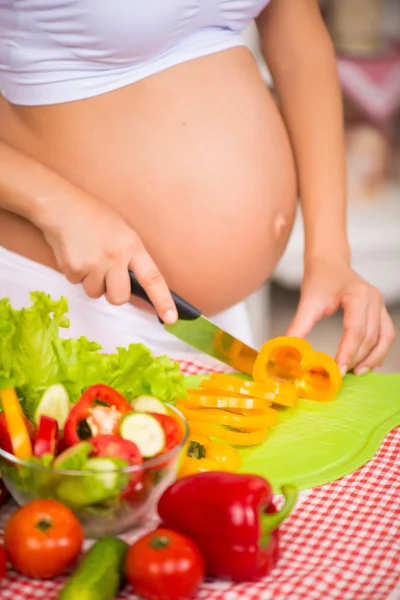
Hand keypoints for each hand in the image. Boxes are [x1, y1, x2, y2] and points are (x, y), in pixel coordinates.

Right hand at [40, 188, 177, 323]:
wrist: (62, 206)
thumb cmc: (93, 218)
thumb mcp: (122, 232)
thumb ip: (130, 257)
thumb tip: (134, 284)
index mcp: (132, 246)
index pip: (152, 278)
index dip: (163, 300)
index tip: (170, 318)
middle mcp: (115, 257)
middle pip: (120, 298)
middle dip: (113, 294)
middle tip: (106, 275)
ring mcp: (94, 263)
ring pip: (95, 293)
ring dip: (91, 281)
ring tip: (88, 256)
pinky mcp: (73, 268)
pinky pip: (76, 283)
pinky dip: (76, 273)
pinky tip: (76, 253)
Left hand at [286, 257, 395, 374]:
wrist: (329, 261)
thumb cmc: (319, 277)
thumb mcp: (307, 302)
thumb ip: (298, 327)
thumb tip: (288, 350)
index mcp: (357, 295)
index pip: (355, 331)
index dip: (347, 353)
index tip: (337, 370)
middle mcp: (373, 299)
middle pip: (370, 337)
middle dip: (356, 359)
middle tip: (342, 374)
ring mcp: (380, 304)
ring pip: (383, 338)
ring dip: (372, 358)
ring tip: (356, 372)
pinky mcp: (380, 309)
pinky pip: (386, 334)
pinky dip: (379, 350)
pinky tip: (368, 363)